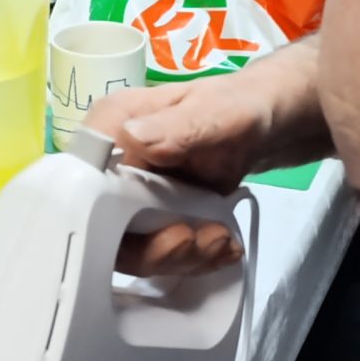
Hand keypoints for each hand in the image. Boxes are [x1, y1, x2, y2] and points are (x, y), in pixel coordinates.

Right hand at [92, 43, 330, 272]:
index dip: (106, 220)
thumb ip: (178, 129)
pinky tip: (224, 247)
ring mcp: (137, 191)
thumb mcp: (216, 113)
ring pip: (134, 247)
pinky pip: (162, 250)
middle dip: (153, 248)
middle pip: (104, 227)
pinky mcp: (160, 213)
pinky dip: (194, 257)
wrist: (277, 119)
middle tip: (196, 241)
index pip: (82, 185)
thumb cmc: (244, 103)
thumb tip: (130, 138)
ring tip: (221, 242)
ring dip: (180, 256)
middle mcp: (116, 162)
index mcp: (112, 127)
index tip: (161, 228)